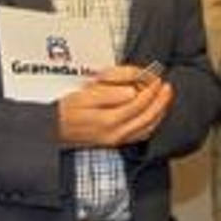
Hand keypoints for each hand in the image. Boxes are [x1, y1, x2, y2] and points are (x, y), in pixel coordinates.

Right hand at [58, 64, 173, 146]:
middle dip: (160, 100)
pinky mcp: (117, 142)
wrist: (54, 129)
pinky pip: (142, 135)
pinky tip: (156, 113)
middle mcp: (115, 133)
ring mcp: (117, 140)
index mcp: (108, 120)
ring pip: (148, 127)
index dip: (150, 90)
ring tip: (165, 97)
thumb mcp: (85, 94)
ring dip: (160, 111)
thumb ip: (109, 93)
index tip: (155, 78)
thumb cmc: (68, 109)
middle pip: (147, 117)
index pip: (138, 103)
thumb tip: (132, 92)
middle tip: (166, 86)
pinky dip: (153, 123)